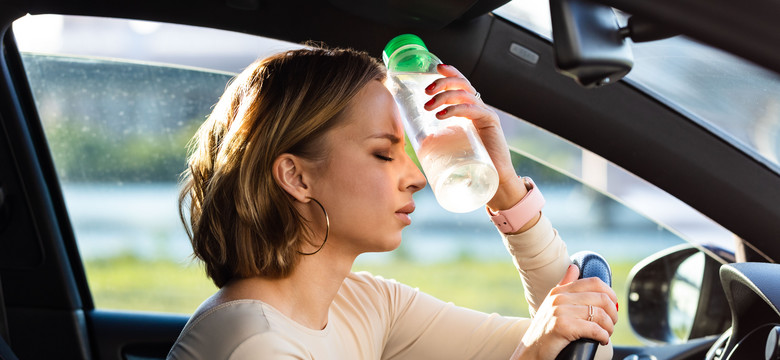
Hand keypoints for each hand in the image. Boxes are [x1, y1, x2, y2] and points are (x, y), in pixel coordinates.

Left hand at [423, 64, 529, 217]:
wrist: (494, 180)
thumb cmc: (471, 165)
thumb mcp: (452, 145)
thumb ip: (439, 138)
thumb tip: (414, 140)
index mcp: (470, 109)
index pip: (461, 84)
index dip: (449, 73)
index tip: (435, 68)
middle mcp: (479, 108)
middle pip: (461, 84)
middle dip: (442, 83)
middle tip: (426, 91)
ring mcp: (486, 114)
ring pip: (464, 94)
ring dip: (444, 96)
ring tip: (428, 106)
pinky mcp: (490, 123)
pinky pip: (472, 109)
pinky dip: (456, 109)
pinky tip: (441, 114)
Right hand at [510, 265, 618, 359]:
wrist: (530, 351)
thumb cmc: (544, 331)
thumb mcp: (552, 304)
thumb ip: (565, 285)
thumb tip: (574, 268)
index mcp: (559, 291)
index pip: (594, 283)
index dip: (610, 294)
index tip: (612, 308)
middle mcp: (559, 298)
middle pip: (601, 298)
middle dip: (613, 313)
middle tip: (611, 324)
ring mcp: (560, 311)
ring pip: (600, 314)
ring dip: (609, 327)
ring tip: (606, 334)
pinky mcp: (563, 327)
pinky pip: (594, 329)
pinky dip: (603, 336)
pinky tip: (601, 340)